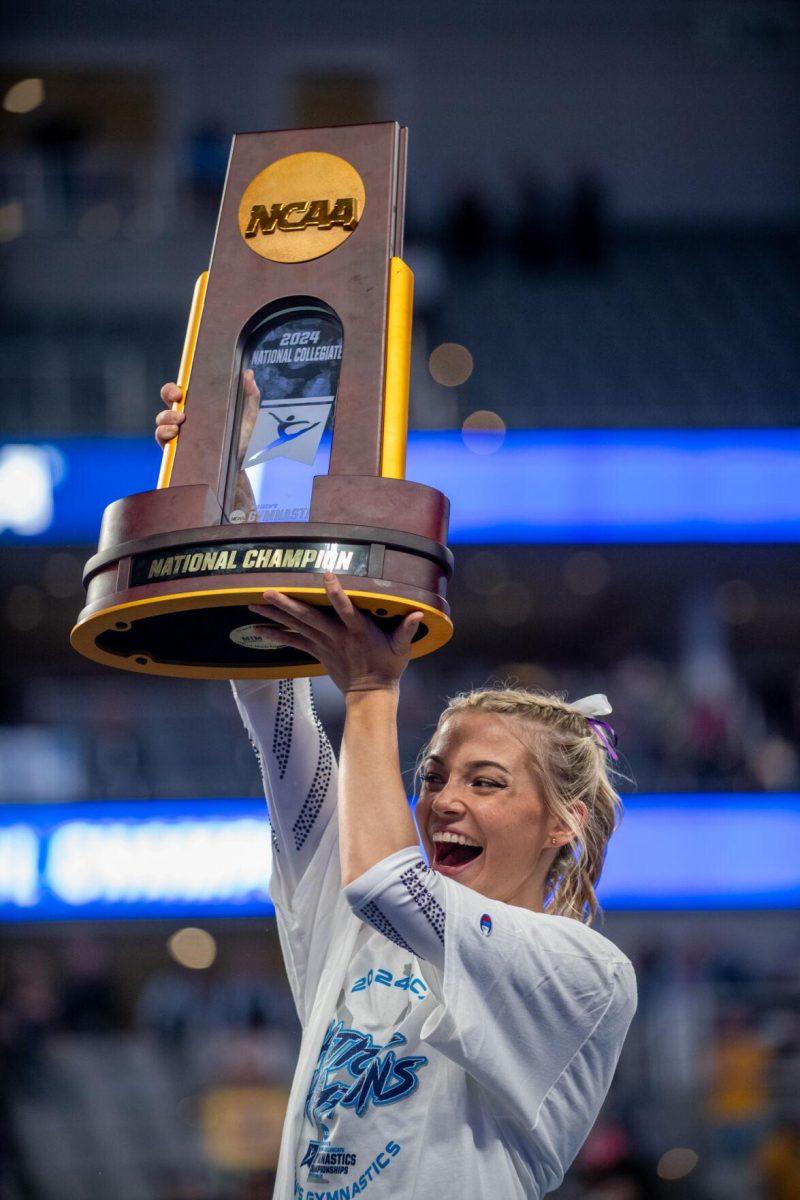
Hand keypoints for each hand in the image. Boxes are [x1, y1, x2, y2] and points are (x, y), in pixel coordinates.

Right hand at [155, 371, 259, 465]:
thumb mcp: (249, 416)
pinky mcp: (176, 448)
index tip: (181, 390)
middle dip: (167, 393)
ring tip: (180, 421)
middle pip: (167, 399)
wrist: (238, 467)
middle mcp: (187, 417)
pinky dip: (163, 433)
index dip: (176, 386)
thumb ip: (250, 395)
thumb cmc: (241, 441)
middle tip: (178, 398)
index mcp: (200, 406)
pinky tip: (174, 433)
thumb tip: (248, 373)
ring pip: (162, 419)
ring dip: (166, 416)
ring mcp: (179, 433)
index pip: (182, 390)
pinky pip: (161, 438)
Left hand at [249, 574, 422, 694]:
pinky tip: (258, 629)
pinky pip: (294, 641)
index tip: (326, 574)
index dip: (336, 592)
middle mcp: (337, 636)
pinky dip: (276, 635)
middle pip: (309, 617)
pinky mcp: (317, 652)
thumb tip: (419, 613)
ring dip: (274, 616)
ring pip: (297, 627)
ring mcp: (324, 644)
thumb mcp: (403, 649)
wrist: (370, 695)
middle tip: (266, 592)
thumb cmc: (388, 667)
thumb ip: (408, 629)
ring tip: (254, 604)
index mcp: (358, 631)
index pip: (346, 608)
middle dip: (287, 604)